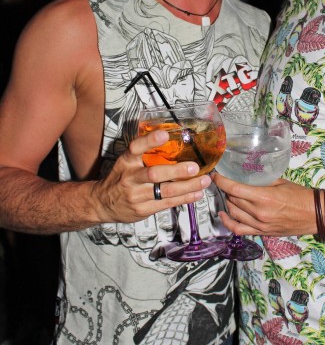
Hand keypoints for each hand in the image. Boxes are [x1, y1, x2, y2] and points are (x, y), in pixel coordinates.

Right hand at [92, 129, 210, 222]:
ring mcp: (136, 195)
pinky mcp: (143, 209)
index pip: (135, 148)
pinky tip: (197, 194)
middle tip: (194, 167)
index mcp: (126, 162)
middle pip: (154, 174)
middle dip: (176, 171)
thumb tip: (170, 138)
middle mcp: (130, 178)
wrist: (102, 204)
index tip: (165, 135)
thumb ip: (143, 153)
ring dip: (187, 186)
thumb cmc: (120, 179)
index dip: (149, 141)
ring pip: (165, 191)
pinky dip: (184, 198)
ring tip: (204, 181)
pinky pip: (167, 204)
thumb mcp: (126, 162)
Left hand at [211, 172, 315, 236]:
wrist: (315, 214)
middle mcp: (259, 213)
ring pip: (233, 213)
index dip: (222, 181)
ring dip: (227, 202)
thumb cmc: (300, 196)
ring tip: (228, 194)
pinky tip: (223, 214)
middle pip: (232, 199)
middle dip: (226, 189)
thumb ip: (262, 181)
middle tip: (225, 182)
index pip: (234, 188)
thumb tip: (246, 175)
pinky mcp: (262, 233)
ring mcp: (259, 225)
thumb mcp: (280, 182)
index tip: (216, 175)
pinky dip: (228, 222)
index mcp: (264, 197)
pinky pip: (239, 229)